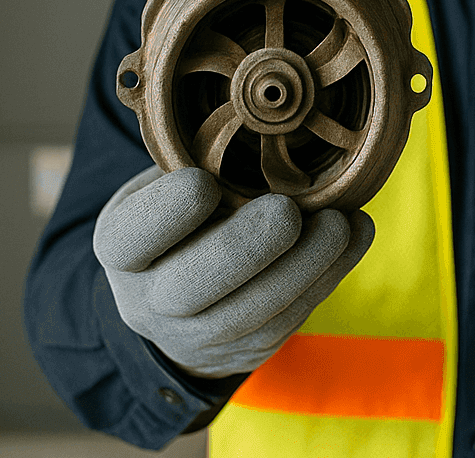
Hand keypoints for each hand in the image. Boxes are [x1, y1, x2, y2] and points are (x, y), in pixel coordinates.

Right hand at [93, 165, 372, 378]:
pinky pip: (290, 319)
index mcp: (121, 247)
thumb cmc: (182, 217)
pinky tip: (353, 237)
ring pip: (252, 311)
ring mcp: (195, 335)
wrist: (178, 300)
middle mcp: (147, 300)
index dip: (169, 210)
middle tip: (288, 210)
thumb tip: (265, 123)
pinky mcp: (245, 349)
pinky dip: (329, 276)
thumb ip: (197, 162)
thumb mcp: (165, 184)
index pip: (132, 235)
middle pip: (191, 287)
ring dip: (307, 264)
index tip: (204, 181)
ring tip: (341, 223)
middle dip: (247, 246)